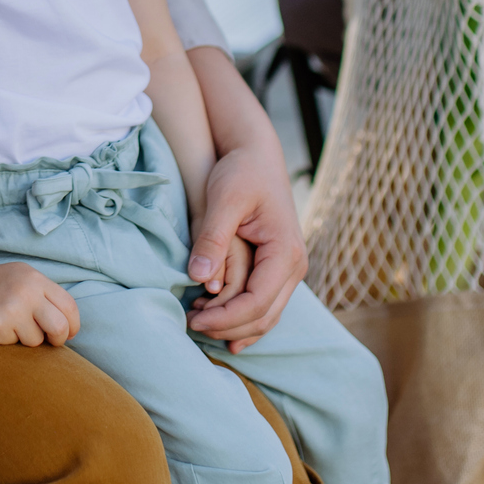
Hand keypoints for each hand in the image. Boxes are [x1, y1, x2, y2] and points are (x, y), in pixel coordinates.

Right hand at [0, 261, 78, 346]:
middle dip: (59, 339)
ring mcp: (10, 312)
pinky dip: (9, 338)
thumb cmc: (2, 282)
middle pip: (59, 328)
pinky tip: (0, 325)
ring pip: (35, 341)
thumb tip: (69, 325)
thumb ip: (48, 295)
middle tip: (52, 340)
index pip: (69, 307)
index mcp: (37, 281)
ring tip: (15, 324)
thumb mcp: (28, 276)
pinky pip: (13, 344)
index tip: (70, 332)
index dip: (74, 325)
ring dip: (29, 338)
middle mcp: (26, 295)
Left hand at [186, 143, 305, 352]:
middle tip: (189, 324)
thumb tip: (199, 278)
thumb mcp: (224, 199)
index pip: (257, 302)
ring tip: (197, 322)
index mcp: (285, 251)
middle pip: (263, 317)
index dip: (224, 318)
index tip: (192, 320)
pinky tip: (217, 326)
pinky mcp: (277, 269)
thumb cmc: (241, 172)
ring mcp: (289, 270)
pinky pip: (264, 305)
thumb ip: (212, 238)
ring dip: (233, 327)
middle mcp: (295, 266)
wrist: (257, 155)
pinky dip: (242, 320)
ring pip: (266, 316)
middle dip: (226, 328)